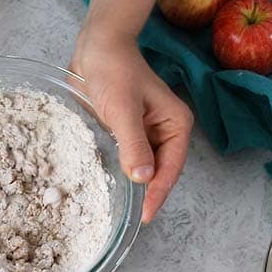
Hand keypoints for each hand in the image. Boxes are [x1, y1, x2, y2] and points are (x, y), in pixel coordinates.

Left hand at [71, 28, 192, 223]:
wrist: (96, 50)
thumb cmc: (114, 73)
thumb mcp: (124, 110)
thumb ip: (134, 144)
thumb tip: (144, 178)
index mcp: (175, 125)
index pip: (171, 167)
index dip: (158, 193)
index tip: (144, 216)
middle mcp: (164, 132)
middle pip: (158, 172)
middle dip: (146, 195)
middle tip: (128, 222)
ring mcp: (144, 134)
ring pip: (141, 168)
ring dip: (132, 187)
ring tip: (117, 212)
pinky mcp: (125, 134)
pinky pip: (125, 160)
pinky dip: (118, 174)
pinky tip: (106, 190)